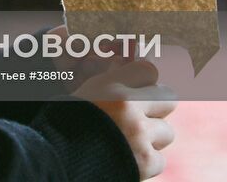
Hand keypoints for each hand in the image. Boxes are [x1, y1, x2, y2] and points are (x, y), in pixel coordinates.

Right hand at [74, 60, 175, 179]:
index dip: (146, 81)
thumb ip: (110, 80)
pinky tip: (130, 160)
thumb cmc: (66, 124)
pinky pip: (160, 160)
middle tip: (143, 116)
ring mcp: (139, 135)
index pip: (150, 71)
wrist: (57, 161)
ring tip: (133, 141)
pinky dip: (147, 162)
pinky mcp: (144, 163)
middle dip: (158, 108)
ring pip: (167, 132)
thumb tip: (124, 64)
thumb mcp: (85, 93)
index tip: (139, 90)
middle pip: (169, 98)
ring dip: (153, 137)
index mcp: (113, 86)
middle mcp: (129, 107)